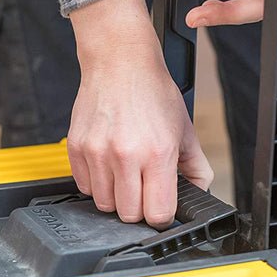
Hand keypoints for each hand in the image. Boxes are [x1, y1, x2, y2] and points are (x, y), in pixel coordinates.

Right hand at [68, 0, 212, 229]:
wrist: (120, 61)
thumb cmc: (152, 91)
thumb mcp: (185, 129)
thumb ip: (196, 167)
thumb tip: (199, 193)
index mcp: (158, 153)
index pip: (158, 213)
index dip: (162, 214)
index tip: (160, 205)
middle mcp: (126, 155)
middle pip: (128, 215)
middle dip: (138, 207)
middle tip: (142, 188)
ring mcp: (98, 152)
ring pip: (103, 204)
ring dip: (115, 196)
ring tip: (123, 174)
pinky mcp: (77, 147)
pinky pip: (84, 186)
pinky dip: (95, 182)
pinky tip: (107, 164)